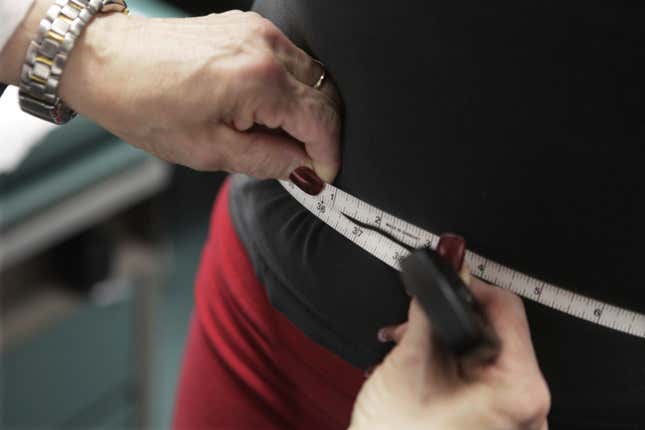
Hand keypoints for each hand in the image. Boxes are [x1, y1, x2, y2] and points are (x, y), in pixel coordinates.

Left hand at [1, 2, 340, 180]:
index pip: (321, 120)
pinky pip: (289, 61)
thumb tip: (303, 167)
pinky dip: (290, 90)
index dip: (328, 153)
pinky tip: (268, 111)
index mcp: (259, 80)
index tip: (323, 174)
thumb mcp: (209, 151)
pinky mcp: (247, 26)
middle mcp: (266, 46)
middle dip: (321, 133)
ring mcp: (258, 31)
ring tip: (280, 138)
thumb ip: (268, 161)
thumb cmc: (146, 107)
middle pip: (324, 95)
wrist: (106, 61)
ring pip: (311, 77)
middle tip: (303, 162)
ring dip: (306, 111)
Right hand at [350, 273, 550, 429]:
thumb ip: (428, 310)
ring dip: (445, 345)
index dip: (469, 289)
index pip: (508, 310)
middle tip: (414, 326)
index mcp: (520, 391)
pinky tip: (422, 369)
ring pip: (486, 357)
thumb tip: (445, 264)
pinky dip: (453, 369)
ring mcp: (514, 422)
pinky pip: (483, 382)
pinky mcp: (497, 426)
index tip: (443, 284)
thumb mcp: (408, 364)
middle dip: (449, 322)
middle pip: (496, 334)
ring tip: (408, 349)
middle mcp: (528, 409)